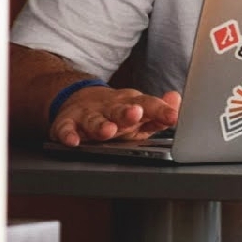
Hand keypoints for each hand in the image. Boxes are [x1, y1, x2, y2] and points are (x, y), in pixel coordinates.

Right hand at [49, 85, 181, 145]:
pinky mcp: (67, 122)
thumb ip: (159, 112)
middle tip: (136, 114)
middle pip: (120, 109)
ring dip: (100, 125)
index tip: (172, 117)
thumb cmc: (117, 113)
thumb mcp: (141, 112)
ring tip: (107, 131)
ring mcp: (88, 114)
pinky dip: (67, 134)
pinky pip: (65, 129)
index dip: (161, 110)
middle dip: (127, 112)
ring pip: (94, 119)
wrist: (80, 100)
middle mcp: (110, 107)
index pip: (148, 105)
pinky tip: (72, 141)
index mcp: (131, 103)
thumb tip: (176, 100)